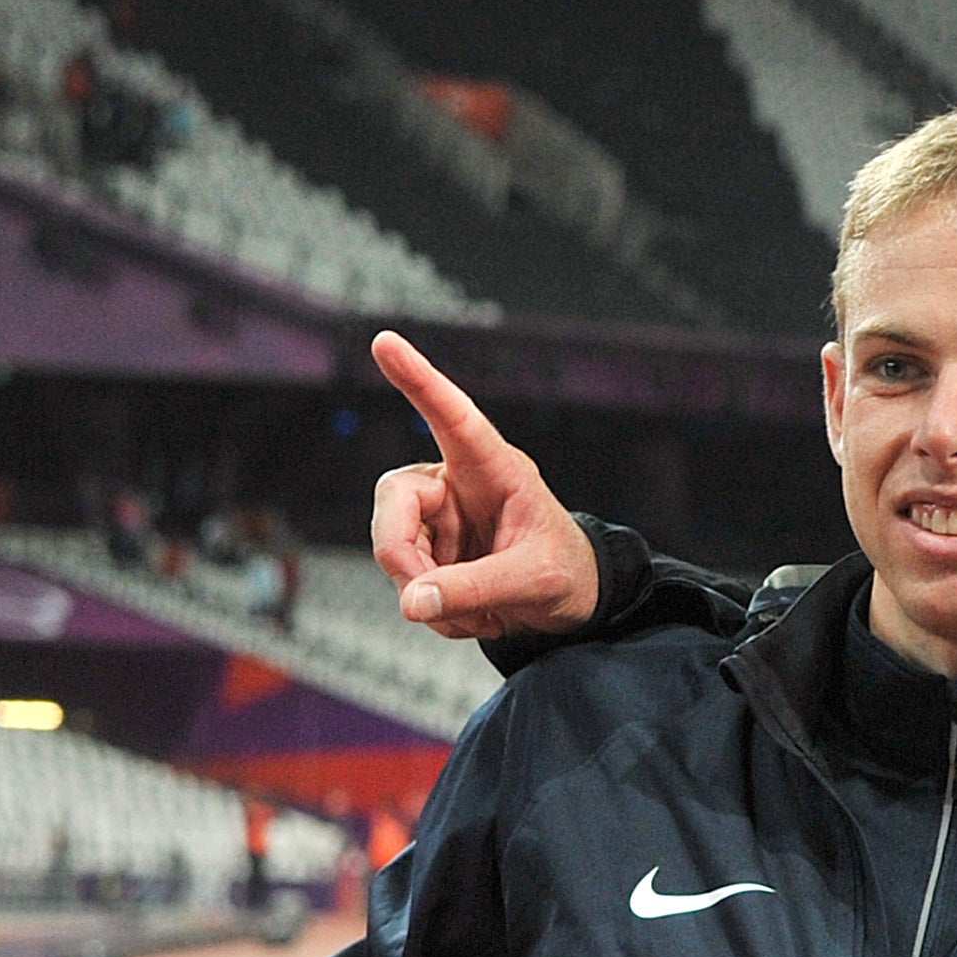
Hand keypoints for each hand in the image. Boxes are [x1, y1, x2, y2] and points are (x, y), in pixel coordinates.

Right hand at [367, 332, 597, 640]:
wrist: (570, 603)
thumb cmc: (564, 572)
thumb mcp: (532, 581)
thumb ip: (475, 589)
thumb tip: (412, 602)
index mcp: (493, 468)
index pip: (453, 417)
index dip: (419, 380)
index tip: (385, 341)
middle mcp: (455, 482)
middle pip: (395, 502)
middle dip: (401, 556)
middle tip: (426, 600)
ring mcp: (437, 517)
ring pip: (394, 549)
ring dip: (429, 595)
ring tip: (482, 613)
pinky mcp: (428, 549)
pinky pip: (408, 583)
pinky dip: (436, 610)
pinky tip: (475, 615)